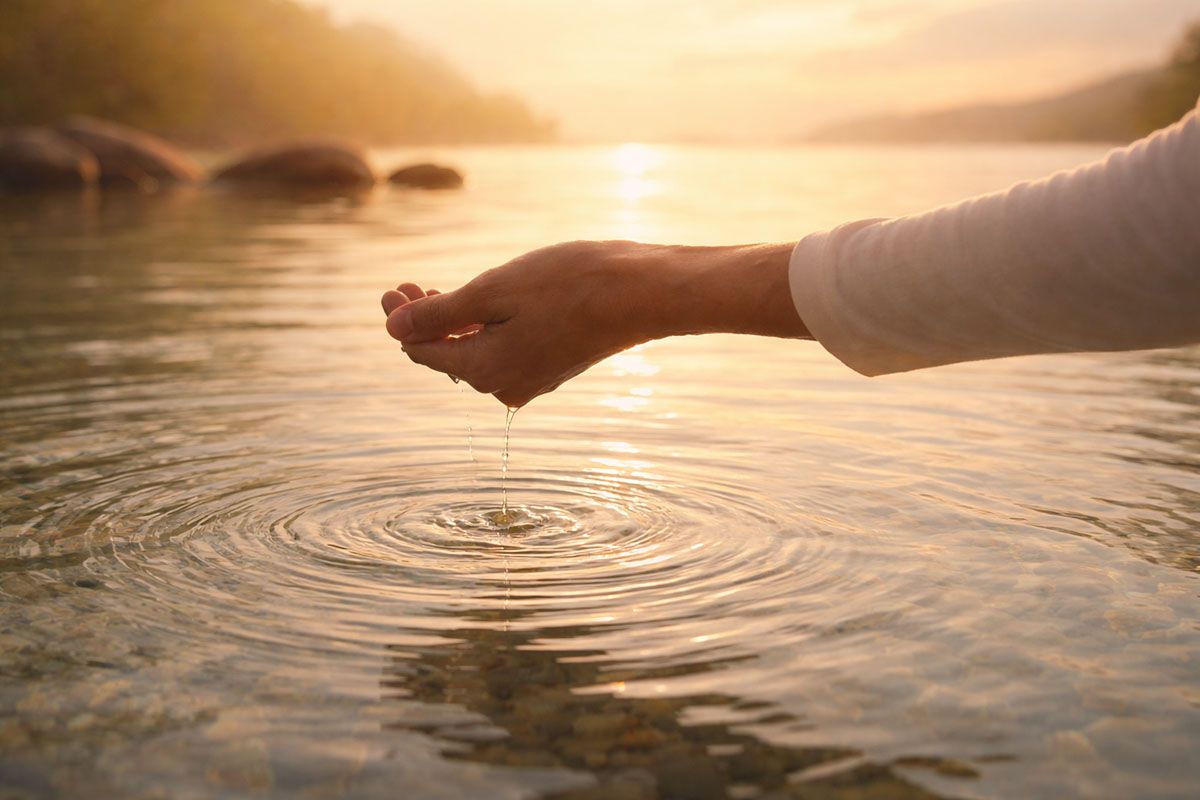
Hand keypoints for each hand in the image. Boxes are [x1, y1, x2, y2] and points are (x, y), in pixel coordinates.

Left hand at [381, 240, 806, 407]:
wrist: (644, 292)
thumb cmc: (570, 284)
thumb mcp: (494, 291)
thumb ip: (440, 314)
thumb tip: (394, 329)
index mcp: (486, 371)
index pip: (423, 352)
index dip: (401, 320)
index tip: (392, 286)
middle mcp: (505, 386)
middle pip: (448, 356)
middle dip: (425, 320)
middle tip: (406, 283)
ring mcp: (531, 380)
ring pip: (477, 352)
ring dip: (455, 322)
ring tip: (440, 289)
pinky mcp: (553, 366)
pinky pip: (505, 350)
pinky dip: (487, 327)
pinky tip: (485, 303)